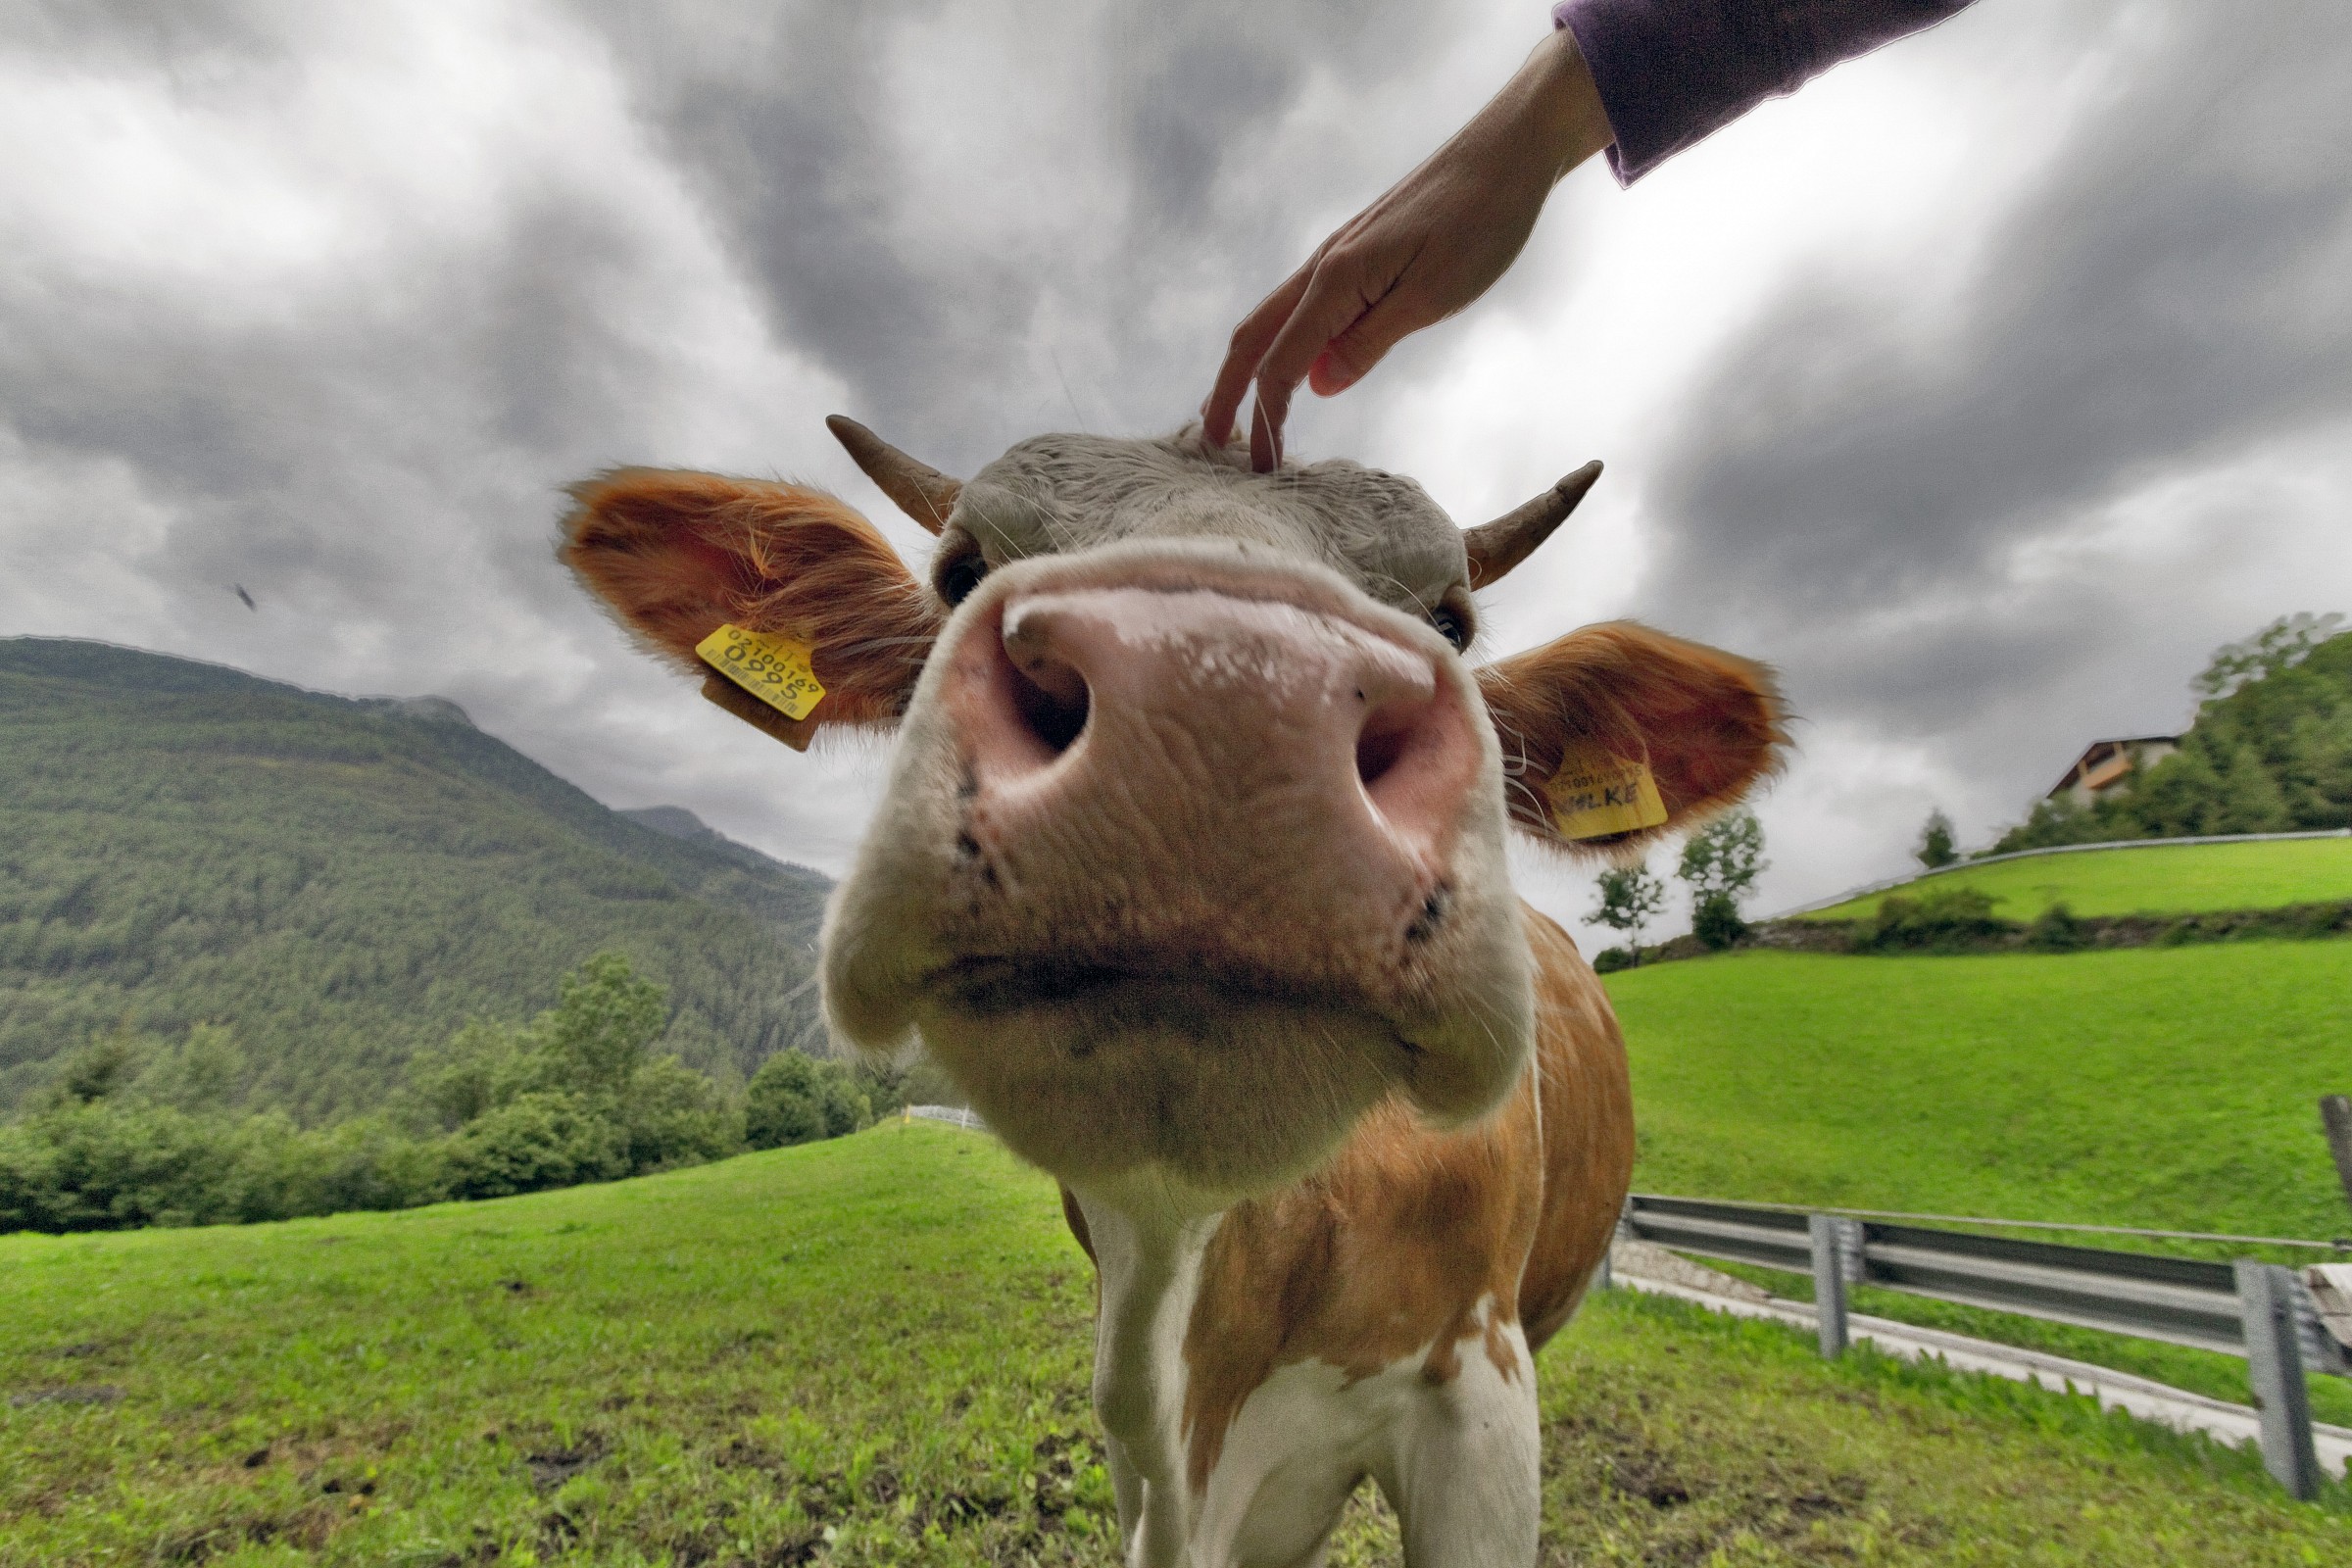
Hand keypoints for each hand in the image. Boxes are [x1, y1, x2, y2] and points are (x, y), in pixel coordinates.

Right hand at [1202, 28, 1614, 469]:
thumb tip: (1317, 384)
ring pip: (1274, 319)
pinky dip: (1286, 345)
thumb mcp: (1431, 296)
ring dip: (1251, 368)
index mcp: (1336, 279)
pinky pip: (1305, 307)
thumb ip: (1369, 341)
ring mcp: (1338, 256)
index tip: (1262, 469)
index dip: (1266, 419)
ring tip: (1241, 415)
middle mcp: (1324, 265)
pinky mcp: (1358, 254)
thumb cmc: (1480, 222)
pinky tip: (1300, 369)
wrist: (1508, 153)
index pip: (1281, 362)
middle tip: (1211, 444)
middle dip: (1227, 392)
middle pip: (1254, 336)